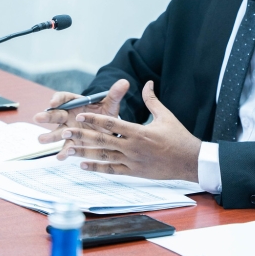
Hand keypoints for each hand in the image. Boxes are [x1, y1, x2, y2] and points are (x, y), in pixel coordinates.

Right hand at [34, 79, 129, 158]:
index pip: (63, 98)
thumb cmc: (105, 113)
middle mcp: (69, 115)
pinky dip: (64, 152)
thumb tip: (125, 82)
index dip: (57, 99)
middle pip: (56, 114)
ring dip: (49, 136)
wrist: (108, 129)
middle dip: (47, 116)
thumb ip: (115, 94)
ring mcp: (69, 129)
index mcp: (75, 102)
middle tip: (37, 118)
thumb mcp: (111, 104)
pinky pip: (67, 147)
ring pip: (57, 132)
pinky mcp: (73, 142)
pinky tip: (61, 157)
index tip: (52, 102)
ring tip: (41, 140)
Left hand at [61, 81, 200, 181]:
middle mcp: (132, 147)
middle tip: (64, 131)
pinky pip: (111, 170)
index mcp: (138, 131)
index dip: (93, 119)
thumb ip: (152, 100)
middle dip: (81, 135)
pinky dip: (96, 167)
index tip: (80, 115)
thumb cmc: (179, 137)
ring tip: (67, 148)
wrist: (190, 161)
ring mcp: (132, 161)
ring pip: (103, 156)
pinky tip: (82, 165)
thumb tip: (147, 83)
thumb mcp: (165, 116)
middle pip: (101, 140)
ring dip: (84, 152)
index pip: (111, 123)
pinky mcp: (134, 172)